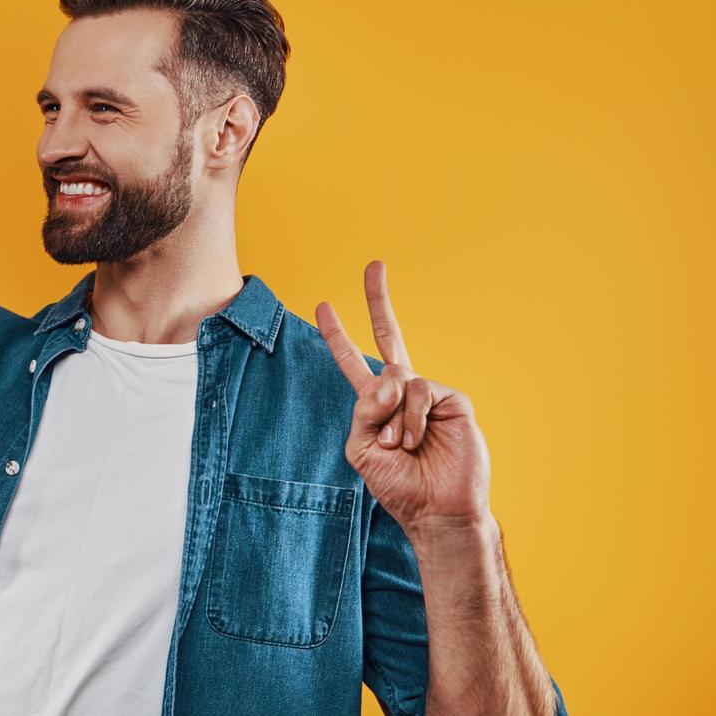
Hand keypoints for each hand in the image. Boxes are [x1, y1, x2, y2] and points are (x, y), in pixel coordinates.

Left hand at [314, 261, 490, 536]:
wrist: (436, 510)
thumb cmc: (398, 484)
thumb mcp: (361, 449)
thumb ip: (362, 411)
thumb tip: (387, 379)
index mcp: (375, 404)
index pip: (353, 362)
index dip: (337, 335)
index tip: (322, 305)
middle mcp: (401, 391)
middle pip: (388, 335)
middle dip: (379, 299)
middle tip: (374, 264)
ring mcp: (427, 393)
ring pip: (396, 377)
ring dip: (392, 418)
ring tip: (400, 446)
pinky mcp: (452, 399)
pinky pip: (418, 391)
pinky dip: (410, 419)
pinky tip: (415, 440)